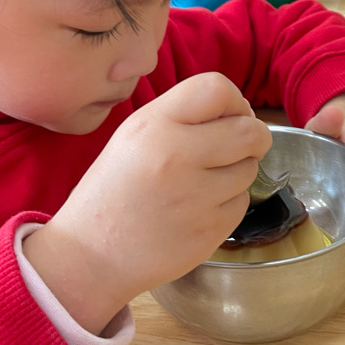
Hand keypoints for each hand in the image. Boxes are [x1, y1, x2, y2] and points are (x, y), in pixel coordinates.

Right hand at [23, 73, 271, 333]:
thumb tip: (237, 112)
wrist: (90, 256)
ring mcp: (196, 196)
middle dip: (253, 136)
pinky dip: (230, 201)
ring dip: (238, 170)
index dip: (235, 101)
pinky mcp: (209, 231)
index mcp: (154, 125)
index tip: (232, 116)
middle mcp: (177, 155)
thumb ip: (181, 116)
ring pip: (249, 168)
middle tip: (239, 146)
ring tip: (205, 181)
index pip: (217, 88)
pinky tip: (201, 207)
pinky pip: (242, 202)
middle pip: (249, 131)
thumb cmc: (113, 191)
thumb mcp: (133, 136)